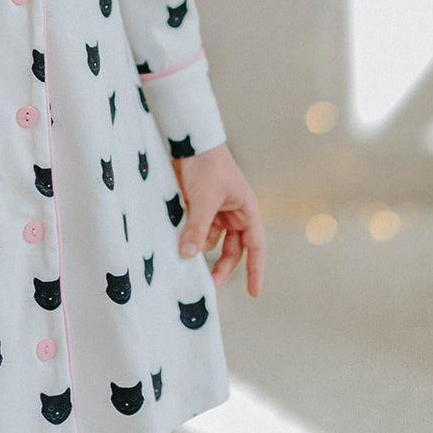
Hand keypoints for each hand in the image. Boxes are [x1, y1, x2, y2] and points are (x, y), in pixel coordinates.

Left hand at [170, 141, 265, 297]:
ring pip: (210, 240)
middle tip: (208, 286)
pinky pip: (195, 229)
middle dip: (221, 268)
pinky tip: (176, 243)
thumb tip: (189, 256)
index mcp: (246, 210)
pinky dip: (188, 237)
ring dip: (200, 249)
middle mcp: (233, 212)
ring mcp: (214, 210)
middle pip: (231, 249)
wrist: (188, 139)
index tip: (254, 293)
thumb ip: (198, 229)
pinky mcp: (196, 206)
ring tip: (185, 259)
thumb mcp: (204, 199)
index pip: (255, 247)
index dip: (255, 270)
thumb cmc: (207, 164)